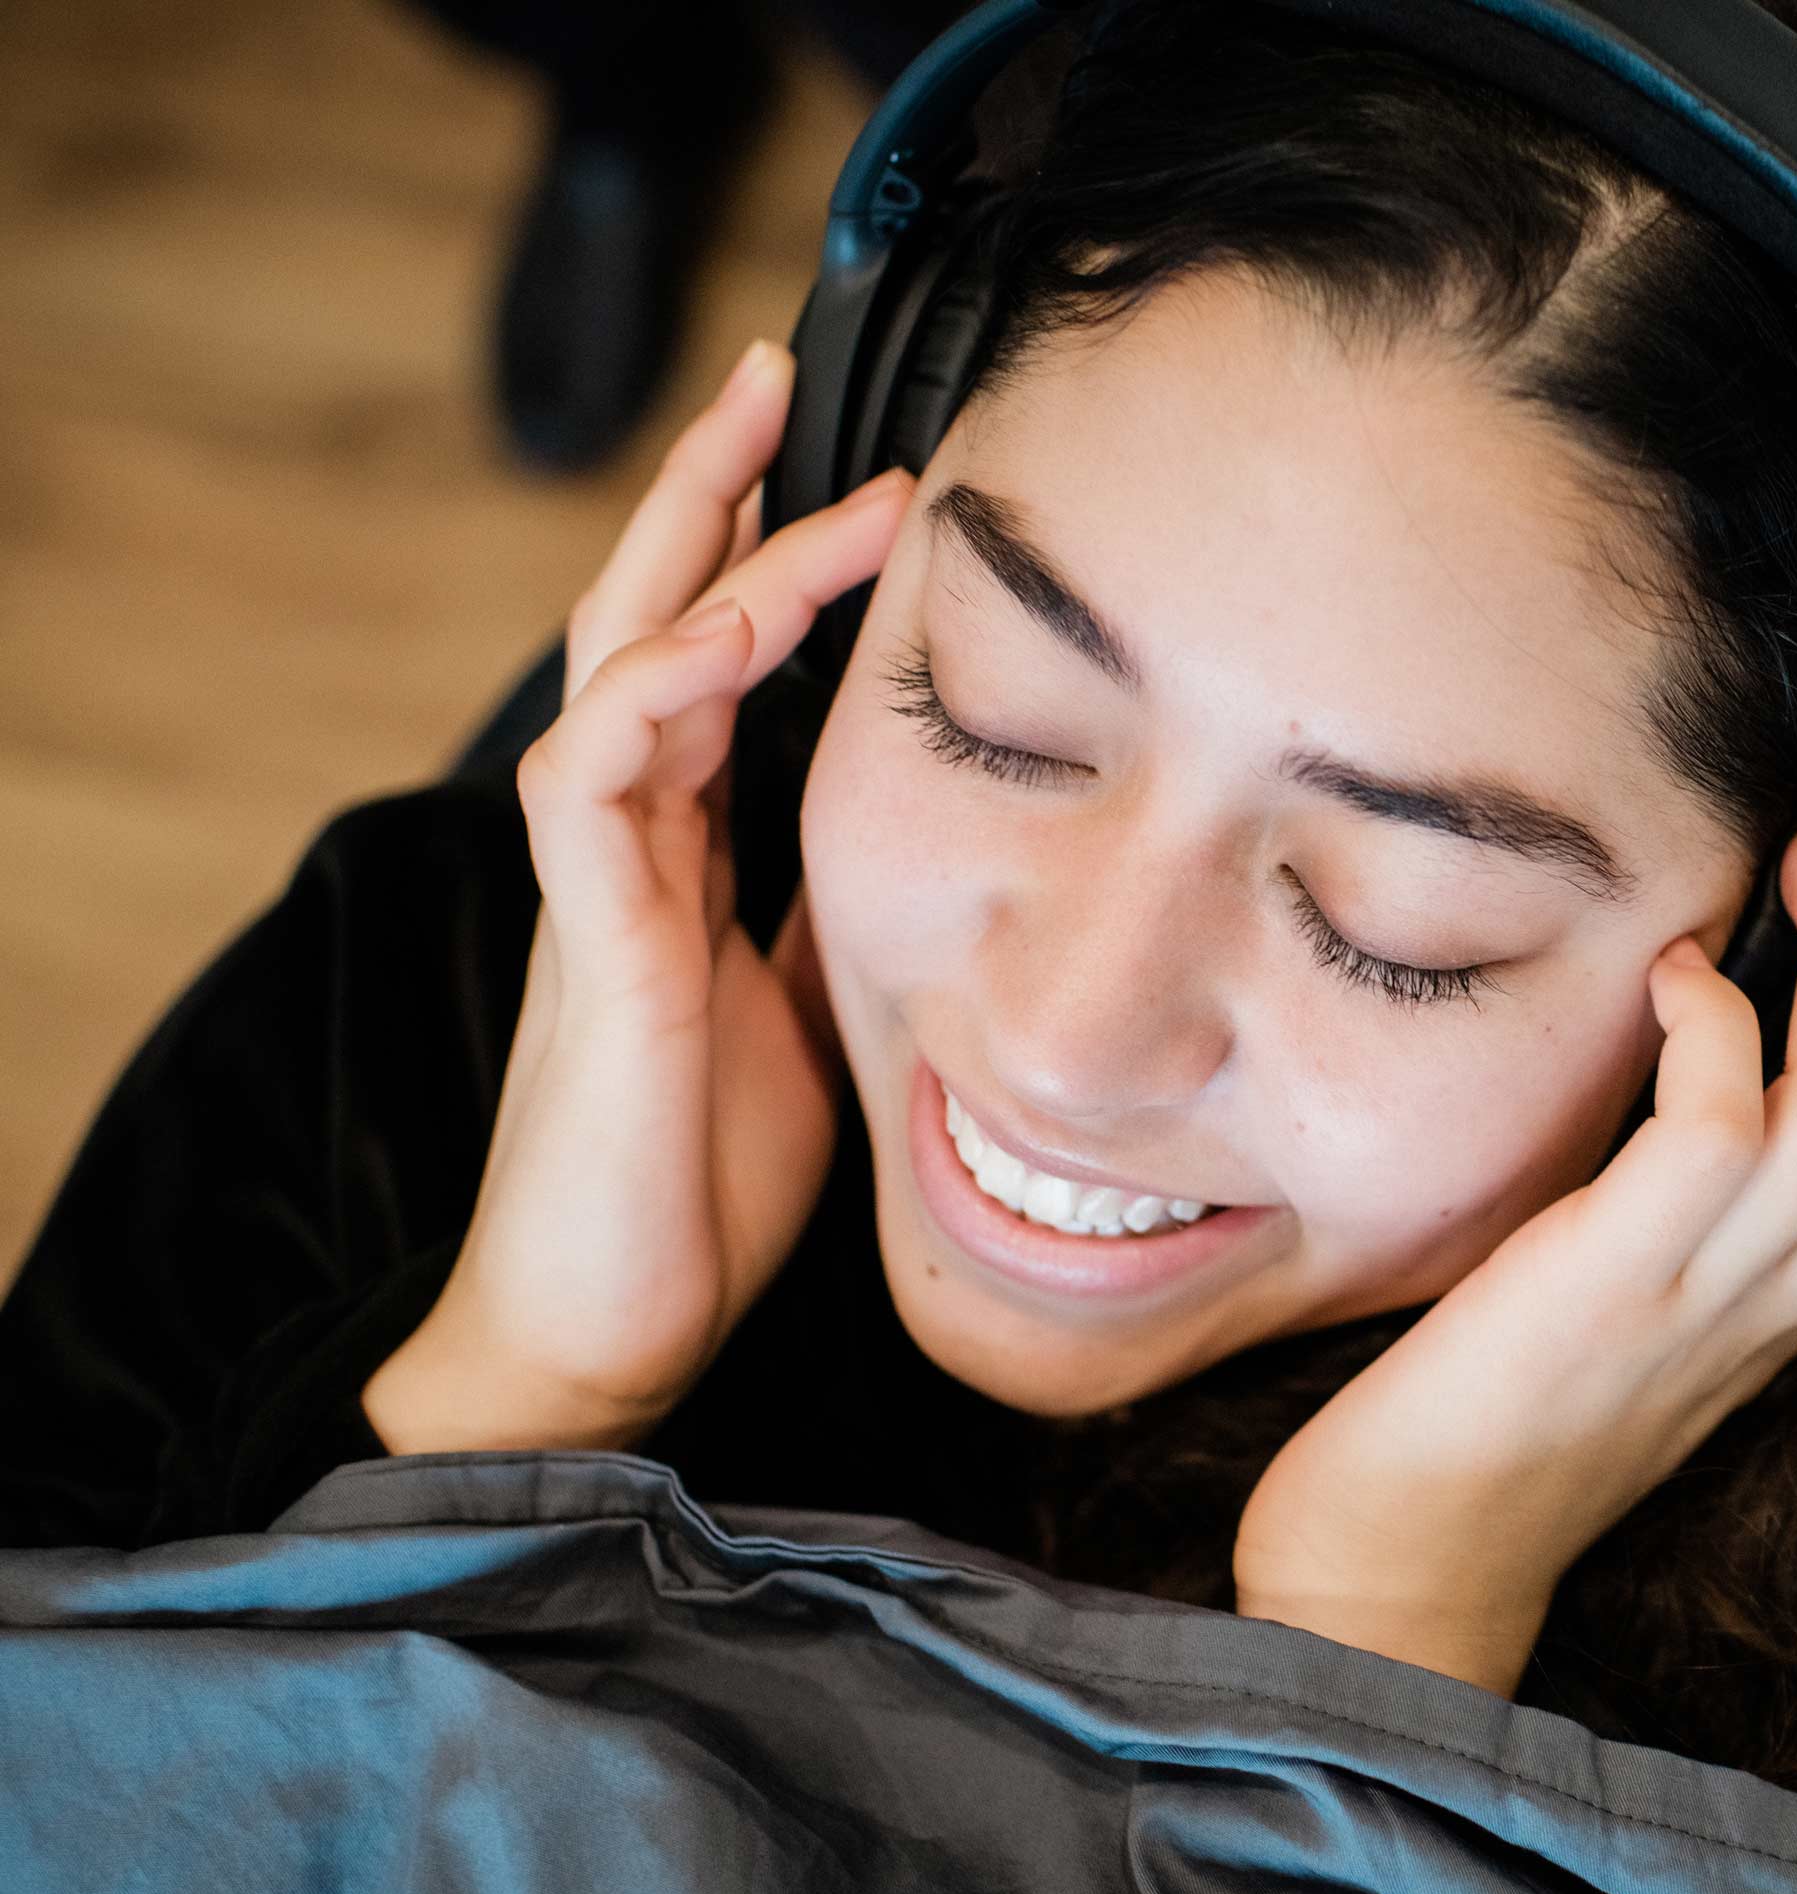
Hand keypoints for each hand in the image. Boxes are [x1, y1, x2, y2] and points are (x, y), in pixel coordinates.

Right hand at [364, 341, 915, 1453]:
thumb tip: (918, 852)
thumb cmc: (701, 1183)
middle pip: (649, 626)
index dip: (764, 565)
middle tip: (768, 370)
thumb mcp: (809, 1024)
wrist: (611, 1330)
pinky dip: (648, 697)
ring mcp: (598, 894)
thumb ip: (829, 923)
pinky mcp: (587, 956)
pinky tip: (719, 635)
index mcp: (684, 867)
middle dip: (706, 496)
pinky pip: (589, 787)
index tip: (857, 482)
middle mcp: (632, 853)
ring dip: (697, 560)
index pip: (714, 674)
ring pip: (617, 673)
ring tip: (771, 454)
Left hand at [1231, 822, 1796, 1696]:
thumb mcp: (1628, 1329)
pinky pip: (1713, 1129)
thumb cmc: (1484, 1440)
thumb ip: (1684, 1239)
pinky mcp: (1605, 1279)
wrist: (1402, 1563)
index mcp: (1779, 1318)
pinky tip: (1674, 974)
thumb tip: (1687, 1101)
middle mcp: (1765, 1311)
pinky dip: (1715, 1030)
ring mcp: (1693, 1295)